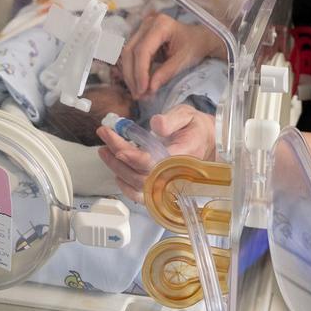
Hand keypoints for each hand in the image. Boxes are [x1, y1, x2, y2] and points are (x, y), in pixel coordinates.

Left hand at [96, 105, 217, 201]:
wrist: (206, 141)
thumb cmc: (194, 128)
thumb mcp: (186, 114)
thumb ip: (171, 119)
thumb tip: (155, 124)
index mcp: (184, 154)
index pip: (156, 161)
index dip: (134, 156)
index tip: (118, 146)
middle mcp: (175, 173)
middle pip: (142, 174)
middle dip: (119, 156)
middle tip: (105, 135)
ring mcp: (168, 183)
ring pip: (138, 185)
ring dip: (117, 168)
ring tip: (104, 149)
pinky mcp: (162, 187)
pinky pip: (142, 195)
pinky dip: (126, 186)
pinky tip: (116, 172)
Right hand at [120, 12, 222, 100]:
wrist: (199, 38)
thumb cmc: (195, 45)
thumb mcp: (184, 60)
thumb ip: (166, 73)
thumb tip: (150, 88)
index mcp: (161, 25)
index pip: (143, 50)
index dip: (140, 72)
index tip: (143, 90)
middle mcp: (147, 24)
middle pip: (130, 52)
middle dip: (132, 76)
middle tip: (138, 95)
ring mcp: (142, 29)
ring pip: (127, 54)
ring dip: (131, 75)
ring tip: (138, 93)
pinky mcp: (140, 37)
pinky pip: (132, 56)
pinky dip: (134, 71)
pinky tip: (139, 85)